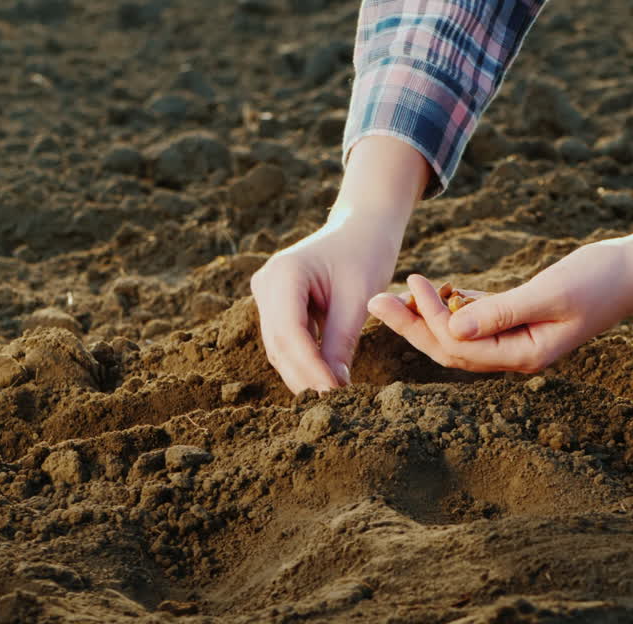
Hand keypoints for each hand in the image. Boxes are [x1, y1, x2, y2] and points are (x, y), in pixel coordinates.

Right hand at [251, 135, 430, 393]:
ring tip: (332, 399)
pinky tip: (326, 381)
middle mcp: (266, 283)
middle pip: (280, 343)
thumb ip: (341, 340)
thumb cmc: (366, 253)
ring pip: (280, 346)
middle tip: (334, 406)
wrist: (361, 226)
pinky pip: (287, 339)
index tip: (334, 393)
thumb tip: (333, 386)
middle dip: (305, 376)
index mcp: (283, 274)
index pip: (290, 332)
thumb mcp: (358, 296)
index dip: (310, 367)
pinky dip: (305, 360)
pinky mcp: (276, 304)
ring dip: (303, 373)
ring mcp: (266, 294)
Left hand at [367, 194, 632, 372]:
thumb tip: (451, 328)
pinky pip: (481, 319)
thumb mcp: (548, 293)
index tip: (412, 283)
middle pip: (452, 347)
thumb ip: (500, 312)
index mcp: (523, 356)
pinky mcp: (524, 318)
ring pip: (462, 334)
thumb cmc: (597, 279)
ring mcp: (520, 339)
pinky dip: (458, 306)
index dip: (430, 319)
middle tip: (375, 299)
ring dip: (430, 314)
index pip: (460, 347)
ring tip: (399, 291)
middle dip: (413, 324)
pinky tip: (440, 289)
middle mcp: (517, 355)